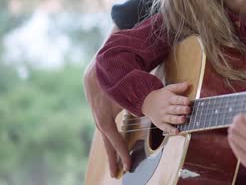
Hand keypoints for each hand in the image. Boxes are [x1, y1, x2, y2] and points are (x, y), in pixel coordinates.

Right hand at [83, 58, 130, 176]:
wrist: (96, 75)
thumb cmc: (111, 85)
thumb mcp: (123, 96)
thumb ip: (134, 104)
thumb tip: (145, 112)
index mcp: (105, 121)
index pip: (115, 142)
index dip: (122, 154)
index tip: (128, 166)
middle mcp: (101, 124)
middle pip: (108, 146)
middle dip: (113, 161)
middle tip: (117, 174)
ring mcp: (100, 121)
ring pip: (107, 142)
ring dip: (112, 155)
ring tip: (115, 168)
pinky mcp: (102, 118)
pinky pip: (107, 135)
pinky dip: (111, 145)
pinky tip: (114, 151)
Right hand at [141, 82, 191, 134]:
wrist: (147, 103)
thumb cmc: (162, 96)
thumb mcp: (168, 89)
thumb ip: (178, 87)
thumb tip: (189, 84)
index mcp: (169, 98)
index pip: (176, 99)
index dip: (182, 100)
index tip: (188, 101)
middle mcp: (166, 108)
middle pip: (174, 109)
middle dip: (181, 110)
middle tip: (188, 110)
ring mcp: (163, 116)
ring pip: (171, 119)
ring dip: (178, 120)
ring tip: (184, 119)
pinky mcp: (161, 124)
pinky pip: (166, 128)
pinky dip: (171, 130)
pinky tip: (177, 131)